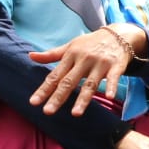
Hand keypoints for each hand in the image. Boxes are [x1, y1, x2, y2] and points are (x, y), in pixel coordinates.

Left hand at [28, 24, 145, 116]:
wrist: (119, 34)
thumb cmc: (91, 43)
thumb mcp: (71, 46)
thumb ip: (52, 54)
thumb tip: (30, 56)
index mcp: (70, 56)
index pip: (54, 76)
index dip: (44, 89)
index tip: (34, 102)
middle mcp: (84, 60)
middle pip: (69, 81)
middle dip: (58, 97)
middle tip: (48, 111)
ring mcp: (100, 63)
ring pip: (90, 84)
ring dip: (83, 99)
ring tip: (75, 114)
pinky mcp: (116, 66)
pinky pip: (113, 78)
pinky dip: (111, 87)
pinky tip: (109, 97)